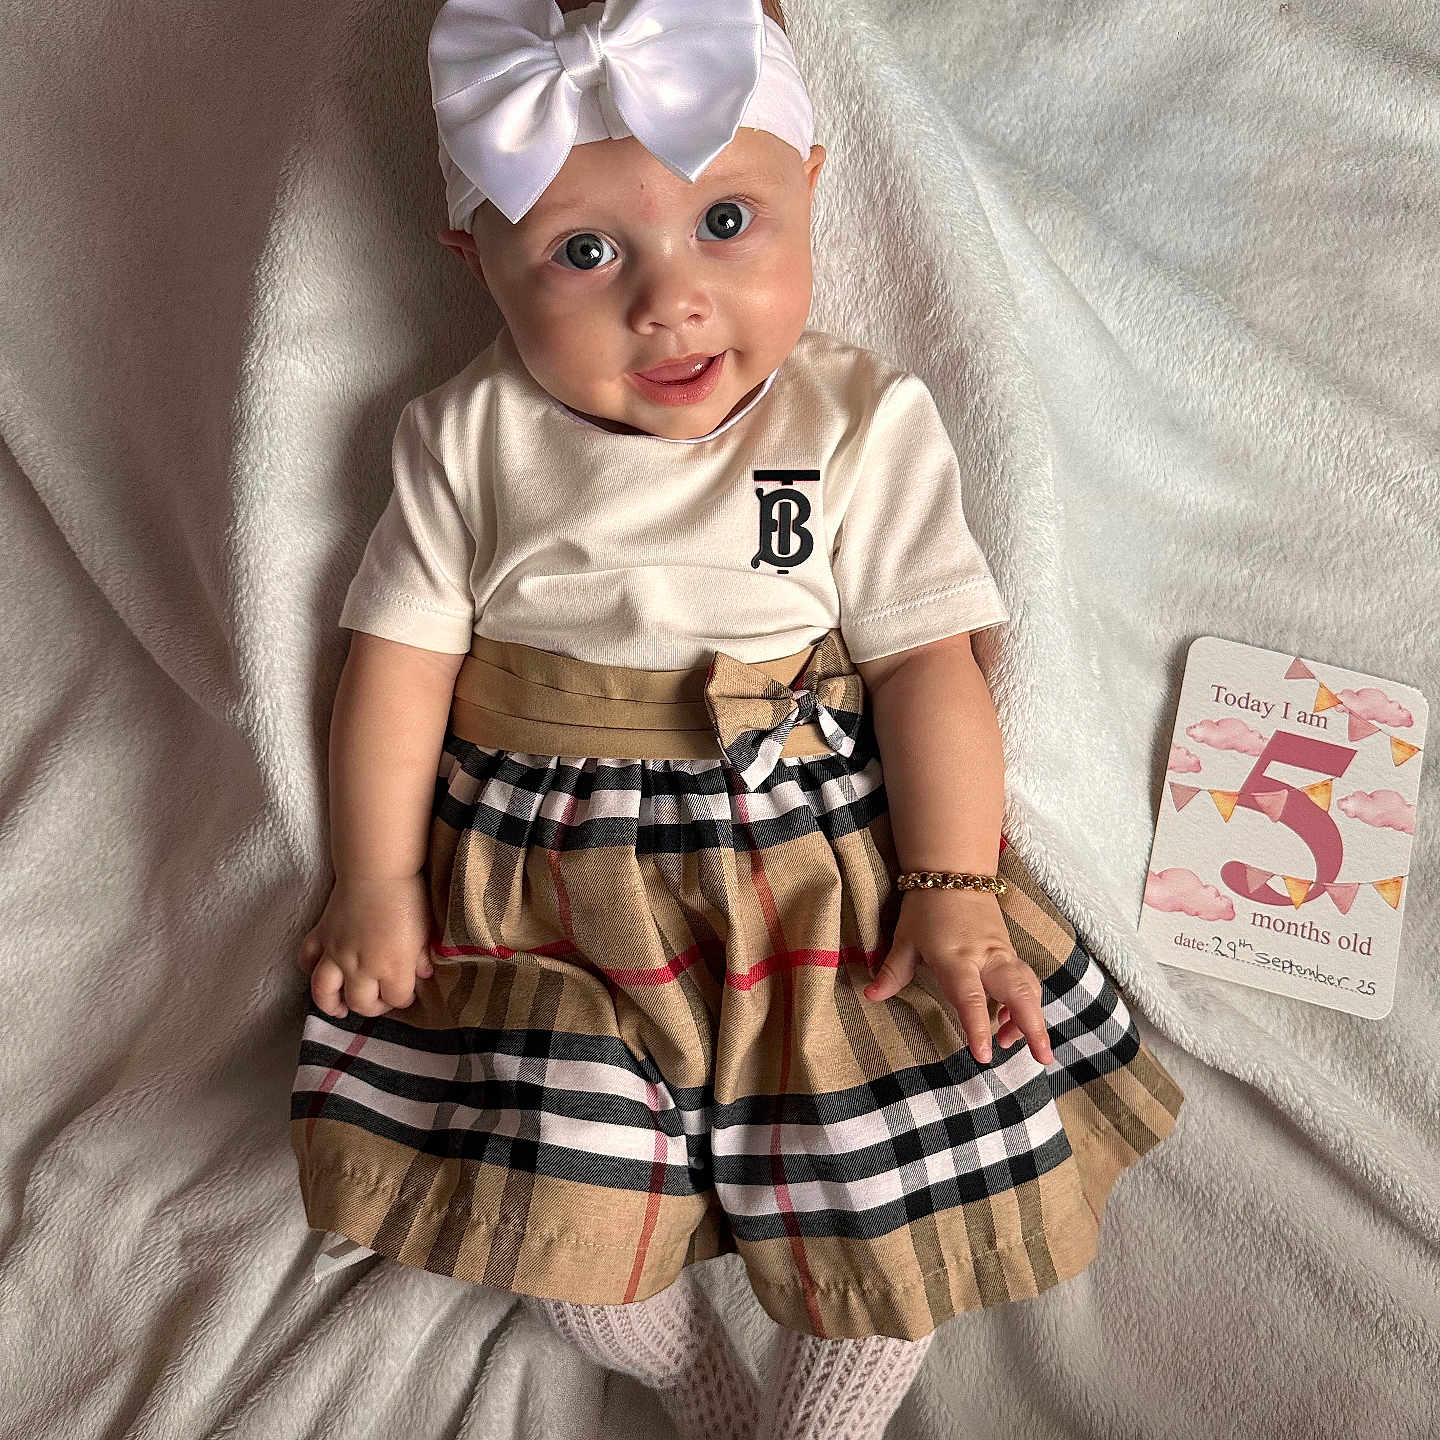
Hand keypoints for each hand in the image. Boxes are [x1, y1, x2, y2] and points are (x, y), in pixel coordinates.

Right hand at [294, 872, 436, 1019]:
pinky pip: (307, 959)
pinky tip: (319, 972)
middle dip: (373, 1006)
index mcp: (392, 968)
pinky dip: (309, 968)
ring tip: (340, 1009)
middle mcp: (361, 968)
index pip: (397, 999)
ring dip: (332, 1005)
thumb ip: (422, 957)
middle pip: (362, 1003)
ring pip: (325, 993)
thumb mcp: (424, 931)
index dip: (404, 999)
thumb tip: (423, 974)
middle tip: (380, 998)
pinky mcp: (321, 936)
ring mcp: (336, 954)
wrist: (377, 870)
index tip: (408, 992)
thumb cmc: (407, 898)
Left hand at [862, 888, 1053, 1066]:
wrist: (955, 873)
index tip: (984, 1055)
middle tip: (1043, 1059)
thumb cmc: (927, 908)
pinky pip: (1025, 982)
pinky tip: (1009, 1022)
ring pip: (1028, 988)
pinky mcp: (1010, 953)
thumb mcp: (905, 939)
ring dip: (1029, 1018)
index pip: (970, 997)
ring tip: (1011, 1043)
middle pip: (1018, 993)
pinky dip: (1025, 1004)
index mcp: (956, 956)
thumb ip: (892, 971)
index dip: (978, 1027)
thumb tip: (871, 995)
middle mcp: (986, 957)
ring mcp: (1003, 954)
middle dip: (1033, 1027)